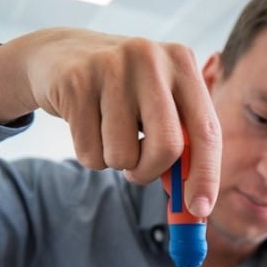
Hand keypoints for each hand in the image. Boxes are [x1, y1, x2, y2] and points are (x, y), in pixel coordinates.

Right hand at [0, 28, 219, 217]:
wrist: (60, 56)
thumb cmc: (121, 92)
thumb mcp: (156, 105)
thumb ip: (180, 146)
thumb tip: (194, 205)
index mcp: (182, 62)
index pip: (206, 131)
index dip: (206, 176)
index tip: (200, 210)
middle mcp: (151, 59)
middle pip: (168, 147)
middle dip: (151, 172)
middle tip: (137, 172)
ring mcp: (112, 67)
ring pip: (124, 155)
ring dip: (115, 162)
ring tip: (106, 133)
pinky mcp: (76, 83)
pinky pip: (89, 152)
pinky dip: (90, 154)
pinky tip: (85, 124)